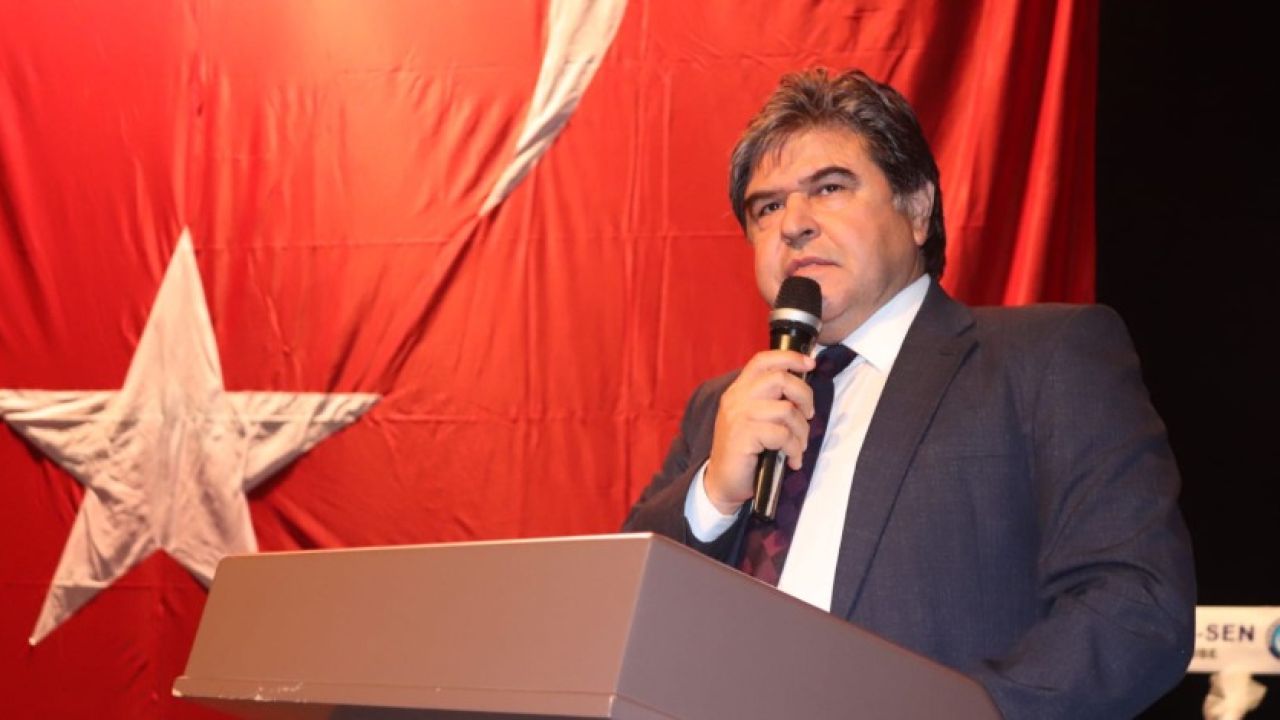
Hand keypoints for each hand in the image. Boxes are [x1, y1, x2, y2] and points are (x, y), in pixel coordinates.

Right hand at [704, 350, 814, 513]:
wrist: (722, 482)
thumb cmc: (745, 452)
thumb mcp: (754, 419)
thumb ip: (770, 402)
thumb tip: (802, 393)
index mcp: (739, 390)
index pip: (763, 360)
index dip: (790, 358)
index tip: (810, 364)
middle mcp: (736, 398)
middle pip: (780, 378)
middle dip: (804, 396)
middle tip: (808, 415)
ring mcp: (739, 416)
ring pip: (786, 410)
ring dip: (801, 431)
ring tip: (799, 446)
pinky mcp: (744, 436)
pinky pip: (782, 435)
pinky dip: (794, 449)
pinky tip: (793, 460)